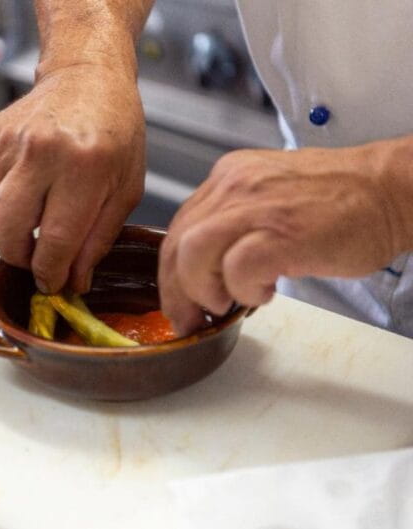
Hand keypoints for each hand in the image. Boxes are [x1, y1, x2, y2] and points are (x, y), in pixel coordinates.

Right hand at [0, 64, 145, 293]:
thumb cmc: (114, 131)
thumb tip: (72, 281)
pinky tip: (16, 197)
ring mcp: (9, 140)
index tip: (51, 282)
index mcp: (84, 166)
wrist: (87, 77)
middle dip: (17, 256)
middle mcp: (41, 150)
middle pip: (6, 228)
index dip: (50, 272)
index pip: (55, 240)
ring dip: (1, 231)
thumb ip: (98, 239)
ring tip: (28, 223)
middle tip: (35, 257)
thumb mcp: (125, 189)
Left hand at [159, 144, 411, 334]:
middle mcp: (235, 186)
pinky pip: (237, 267)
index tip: (178, 300)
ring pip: (194, 252)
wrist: (392, 189)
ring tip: (225, 304)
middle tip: (190, 317)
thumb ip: (235, 226)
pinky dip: (243, 290)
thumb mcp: (271, 200)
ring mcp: (257, 206)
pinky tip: (264, 294)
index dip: (171, 271)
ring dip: (201, 290)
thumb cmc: (341, 202)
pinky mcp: (283, 231)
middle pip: (176, 242)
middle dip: (176, 290)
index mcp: (229, 178)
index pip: (179, 227)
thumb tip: (207, 272)